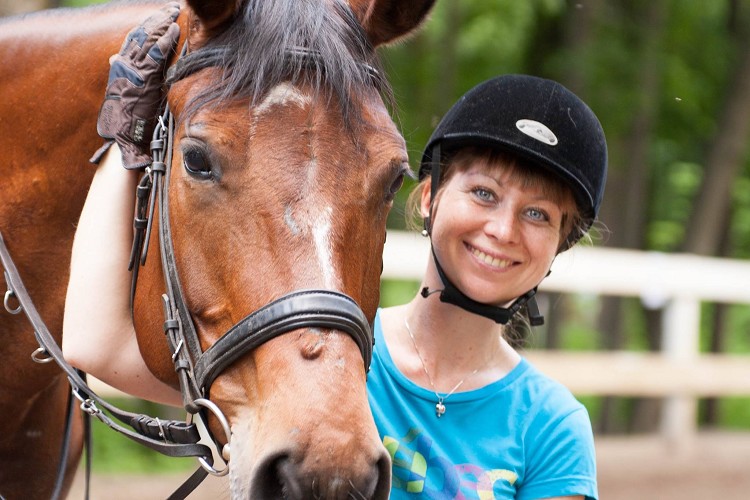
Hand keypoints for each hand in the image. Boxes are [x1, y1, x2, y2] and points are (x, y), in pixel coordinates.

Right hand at [93, 2, 179, 168]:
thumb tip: (113, 56)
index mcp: (120, 66)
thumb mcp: (123, 91)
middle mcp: (124, 65)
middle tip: (171, 8)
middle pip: (141, 34)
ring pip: (148, 40)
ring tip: (173, 12)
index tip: (160, 17)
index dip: (147, 25)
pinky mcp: (142, 79)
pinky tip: (174, 32)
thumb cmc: (126, 119)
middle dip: (156, 19)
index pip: (134, 39)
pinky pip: (155, 55)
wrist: (122, 136)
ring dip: (162, 24)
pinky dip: (164, 42)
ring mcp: (133, 71)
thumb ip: (122, 73)